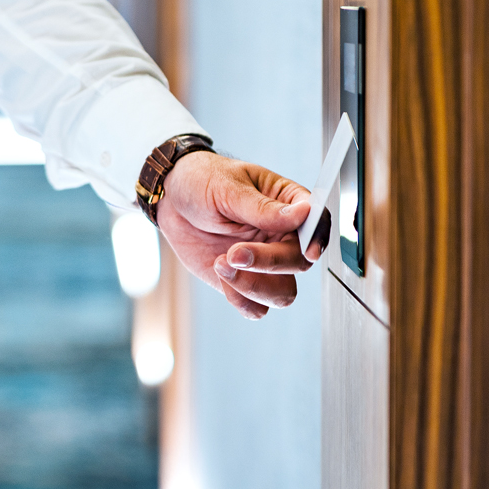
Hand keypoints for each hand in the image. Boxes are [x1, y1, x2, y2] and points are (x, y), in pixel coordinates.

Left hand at [157, 151, 329, 319]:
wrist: (170, 201)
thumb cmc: (202, 181)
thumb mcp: (228, 188)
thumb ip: (264, 208)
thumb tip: (304, 212)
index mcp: (286, 203)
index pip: (317, 222)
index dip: (318, 239)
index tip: (308, 251)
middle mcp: (281, 235)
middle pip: (299, 262)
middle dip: (268, 263)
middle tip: (234, 252)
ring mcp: (264, 262)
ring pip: (283, 292)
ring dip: (254, 286)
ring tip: (221, 263)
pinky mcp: (243, 281)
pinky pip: (257, 307)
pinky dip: (241, 300)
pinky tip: (221, 277)